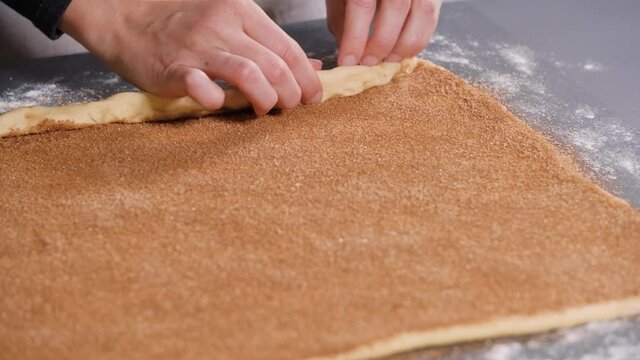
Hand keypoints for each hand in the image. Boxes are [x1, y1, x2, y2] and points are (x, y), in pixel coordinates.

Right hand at [61, 0, 322, 113]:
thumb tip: (312, 66)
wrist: (124, 16)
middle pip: (275, 64)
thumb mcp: (230, 21)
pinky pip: (205, 89)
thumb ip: (269, 42)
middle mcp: (222, 25)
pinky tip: (221, 104)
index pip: (288, 48)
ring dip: (267, 99)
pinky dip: (219, 102)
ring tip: (266, 110)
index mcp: (240, 10)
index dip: (307, 77)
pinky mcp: (173, 69)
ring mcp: (197, 46)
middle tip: (292, 108)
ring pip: (250, 74)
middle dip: (293, 94)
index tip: (314, 96)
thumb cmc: (182, 23)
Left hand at [326, 0, 441, 65]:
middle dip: (381, 43)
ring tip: (387, 60)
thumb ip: (344, 19)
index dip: (355, 37)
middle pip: (396, 7)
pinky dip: (419, 38)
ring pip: (422, 12)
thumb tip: (349, 55)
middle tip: (368, 63)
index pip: (362, 4)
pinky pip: (432, 16)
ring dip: (404, 44)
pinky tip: (403, 50)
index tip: (348, 61)